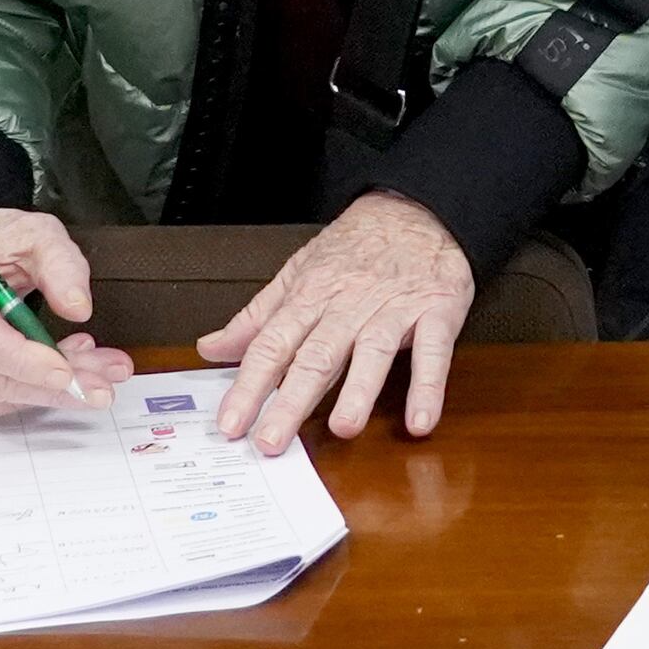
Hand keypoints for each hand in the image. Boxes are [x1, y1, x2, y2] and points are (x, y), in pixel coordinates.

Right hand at [0, 206, 133, 415]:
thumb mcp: (34, 233)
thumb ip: (60, 264)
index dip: (21, 360)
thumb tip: (77, 306)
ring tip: (98, 373)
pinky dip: (34, 391)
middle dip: (54, 385)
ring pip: (0, 394)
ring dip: (54, 390)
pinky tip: (66, 370)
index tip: (63, 372)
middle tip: (102, 386)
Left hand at [200, 192, 474, 450]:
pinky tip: (419, 421)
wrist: (415, 206)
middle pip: (317, 356)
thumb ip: (257, 317)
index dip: (249, 386)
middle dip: (292, 401)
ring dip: (359, 391)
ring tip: (343, 428)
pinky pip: (434, 352)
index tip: (230, 423)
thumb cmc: (356, 246)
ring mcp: (394, 308)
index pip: (272, 345)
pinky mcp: (437, 311)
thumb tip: (211, 348)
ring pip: (373, 351)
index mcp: (311, 296)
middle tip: (272, 442)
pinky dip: (428, 386)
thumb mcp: (298, 273)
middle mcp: (349, 304)